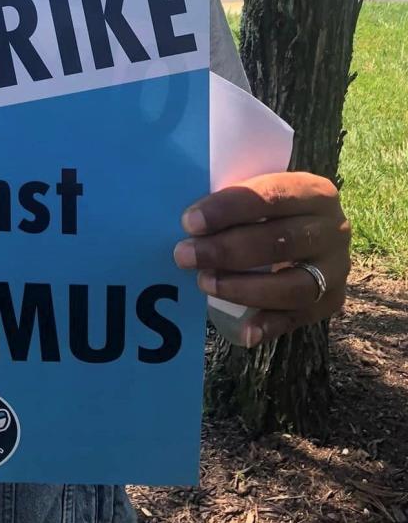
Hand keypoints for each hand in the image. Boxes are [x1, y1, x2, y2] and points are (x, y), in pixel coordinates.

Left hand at [174, 172, 350, 346]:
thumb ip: (232, 200)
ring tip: (205, 283)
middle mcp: (334, 229)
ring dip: (244, 288)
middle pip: (281, 242)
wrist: (312, 228)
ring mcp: (337, 268)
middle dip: (227, 250)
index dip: (228, 209)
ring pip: (294, 285)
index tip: (190, 222)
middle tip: (185, 255)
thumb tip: (188, 222)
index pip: (270, 196)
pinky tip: (245, 332)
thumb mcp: (259, 190)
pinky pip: (302, 316)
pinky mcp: (332, 299)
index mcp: (314, 191)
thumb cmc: (269, 208)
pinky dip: (271, 324)